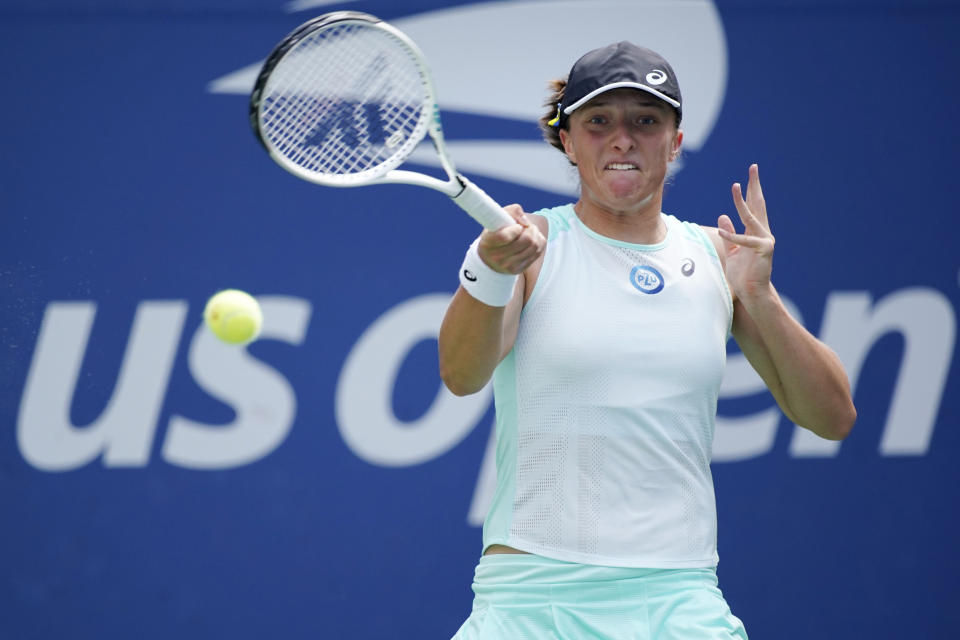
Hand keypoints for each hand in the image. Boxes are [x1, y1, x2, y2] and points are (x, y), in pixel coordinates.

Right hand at [477, 204, 545, 273]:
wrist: (490, 259)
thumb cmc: (495, 233)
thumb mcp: (496, 219)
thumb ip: (511, 212)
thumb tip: (526, 222)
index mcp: (488, 243)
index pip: (505, 236)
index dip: (517, 228)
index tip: (517, 226)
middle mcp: (497, 257)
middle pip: (526, 240)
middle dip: (530, 229)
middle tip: (526, 226)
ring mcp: (509, 265)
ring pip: (534, 246)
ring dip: (536, 234)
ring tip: (530, 231)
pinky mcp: (519, 269)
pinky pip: (538, 252)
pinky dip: (538, 242)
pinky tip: (532, 239)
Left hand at [717, 164, 774, 300]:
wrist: (751, 293)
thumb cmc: (742, 274)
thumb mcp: (732, 251)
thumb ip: (729, 234)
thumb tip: (723, 216)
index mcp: (755, 232)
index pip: (752, 207)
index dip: (749, 192)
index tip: (747, 176)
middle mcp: (763, 233)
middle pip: (757, 205)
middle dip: (754, 186)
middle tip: (753, 167)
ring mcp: (765, 241)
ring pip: (751, 217)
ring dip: (742, 202)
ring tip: (735, 186)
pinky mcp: (764, 251)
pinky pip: (744, 240)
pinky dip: (732, 234)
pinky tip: (722, 224)